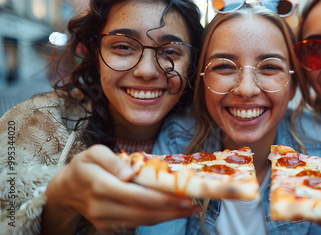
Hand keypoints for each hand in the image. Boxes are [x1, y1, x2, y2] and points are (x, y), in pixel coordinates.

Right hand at [42, 145, 200, 233]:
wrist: (65, 190)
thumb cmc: (85, 166)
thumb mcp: (93, 153)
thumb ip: (112, 160)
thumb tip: (129, 173)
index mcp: (100, 185)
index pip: (138, 195)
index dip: (164, 198)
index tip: (185, 195)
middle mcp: (102, 207)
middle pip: (144, 212)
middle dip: (173, 210)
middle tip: (195, 204)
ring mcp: (104, 220)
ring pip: (142, 221)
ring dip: (169, 216)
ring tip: (190, 208)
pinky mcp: (108, 227)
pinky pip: (136, 224)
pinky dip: (156, 218)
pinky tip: (172, 211)